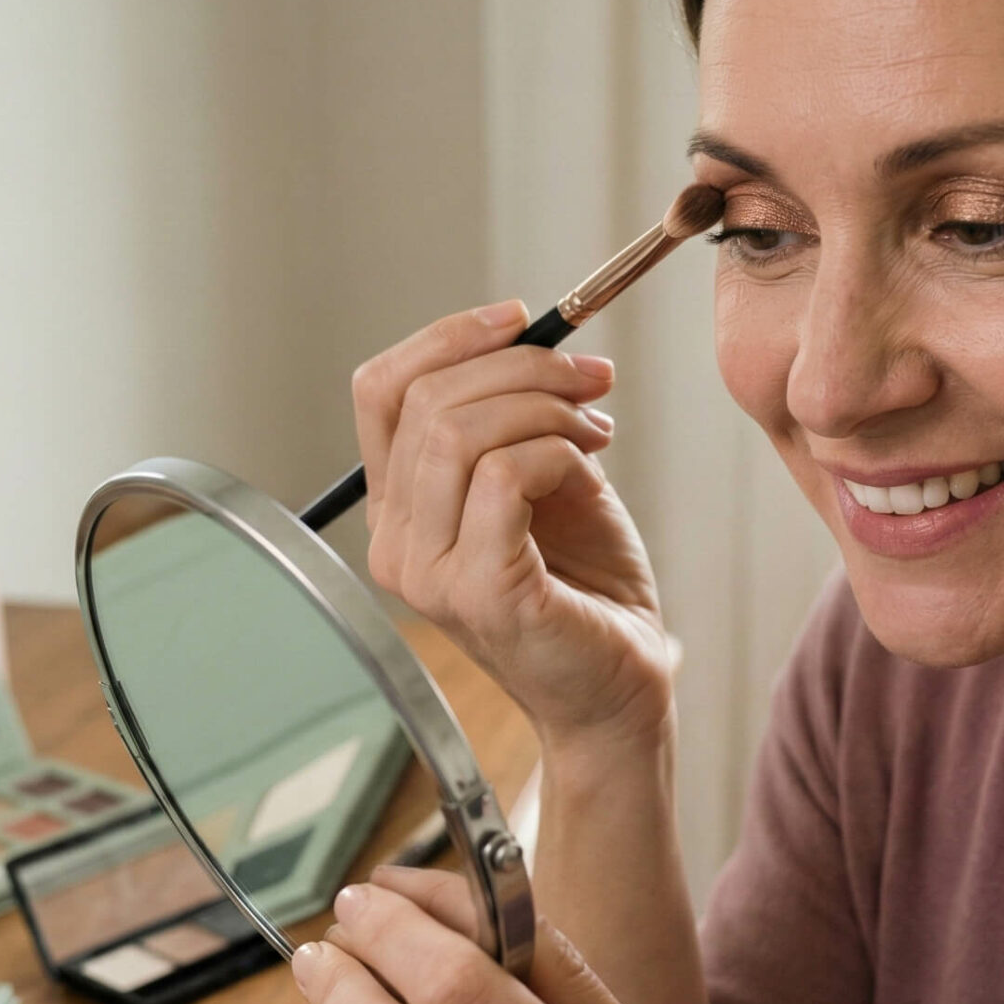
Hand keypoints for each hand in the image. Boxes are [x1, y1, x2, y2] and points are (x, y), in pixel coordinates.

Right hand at [351, 300, 671, 748]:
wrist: (622, 686)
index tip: (520, 318)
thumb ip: (515, 420)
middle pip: (426, 401)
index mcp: (399, 510)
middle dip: (521, 365)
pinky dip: (556, 450)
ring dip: (544, 405)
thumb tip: (528, 339)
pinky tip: (588, 468)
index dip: (447, 337)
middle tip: (592, 377)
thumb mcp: (547, 480)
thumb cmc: (586, 587)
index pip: (381, 392)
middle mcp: (396, 544)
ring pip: (458, 432)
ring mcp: (429, 574)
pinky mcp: (478, 592)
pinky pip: (505, 476)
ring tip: (596, 426)